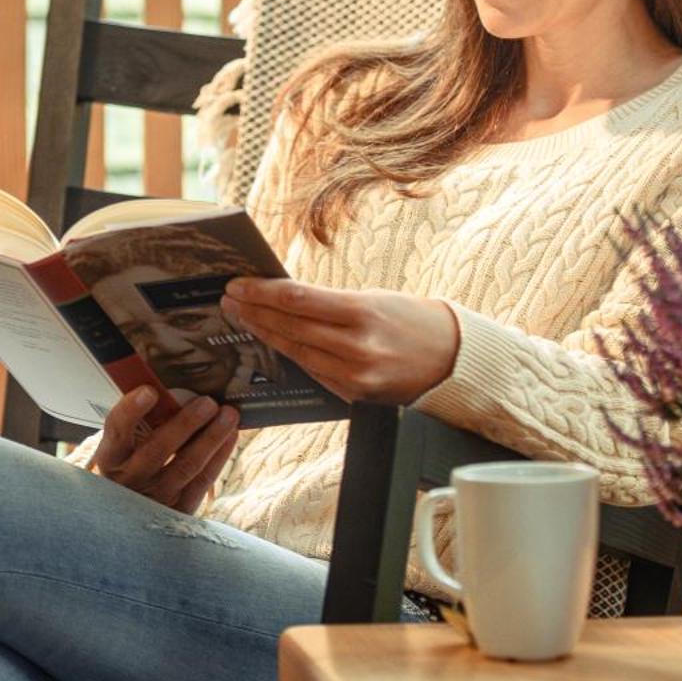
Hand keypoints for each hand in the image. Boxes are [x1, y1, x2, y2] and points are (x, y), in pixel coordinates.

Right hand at [88, 387, 238, 513]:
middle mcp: (129, 480)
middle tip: (208, 402)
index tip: (149, 391)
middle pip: (157, 450)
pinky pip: (201, 482)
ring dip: (210, 438)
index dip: (131, 411)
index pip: (116, 432)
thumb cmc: (129, 465)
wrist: (128, 514)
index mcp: (110, 458)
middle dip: (185, 424)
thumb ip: (140, 421)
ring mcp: (155, 499)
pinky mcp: (178, 511)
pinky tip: (230, 436)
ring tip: (228, 414)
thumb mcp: (124, 445)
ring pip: (185, 466)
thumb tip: (168, 386)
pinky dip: (218, 457)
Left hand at [220, 278, 459, 404]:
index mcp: (363, 312)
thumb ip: (331, 303)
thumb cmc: (411, 319)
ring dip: (265, 335)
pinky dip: (292, 357)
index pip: (299, 300)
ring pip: (297, 353)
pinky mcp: (355, 396)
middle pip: (291, 328)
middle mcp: (357, 346)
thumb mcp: (374, 299)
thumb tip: (282, 299)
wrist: (453, 358)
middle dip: (255, 312)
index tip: (237, 285)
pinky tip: (272, 345)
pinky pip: (314, 374)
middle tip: (229, 300)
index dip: (262, 293)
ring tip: (242, 319)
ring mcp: (355, 375)